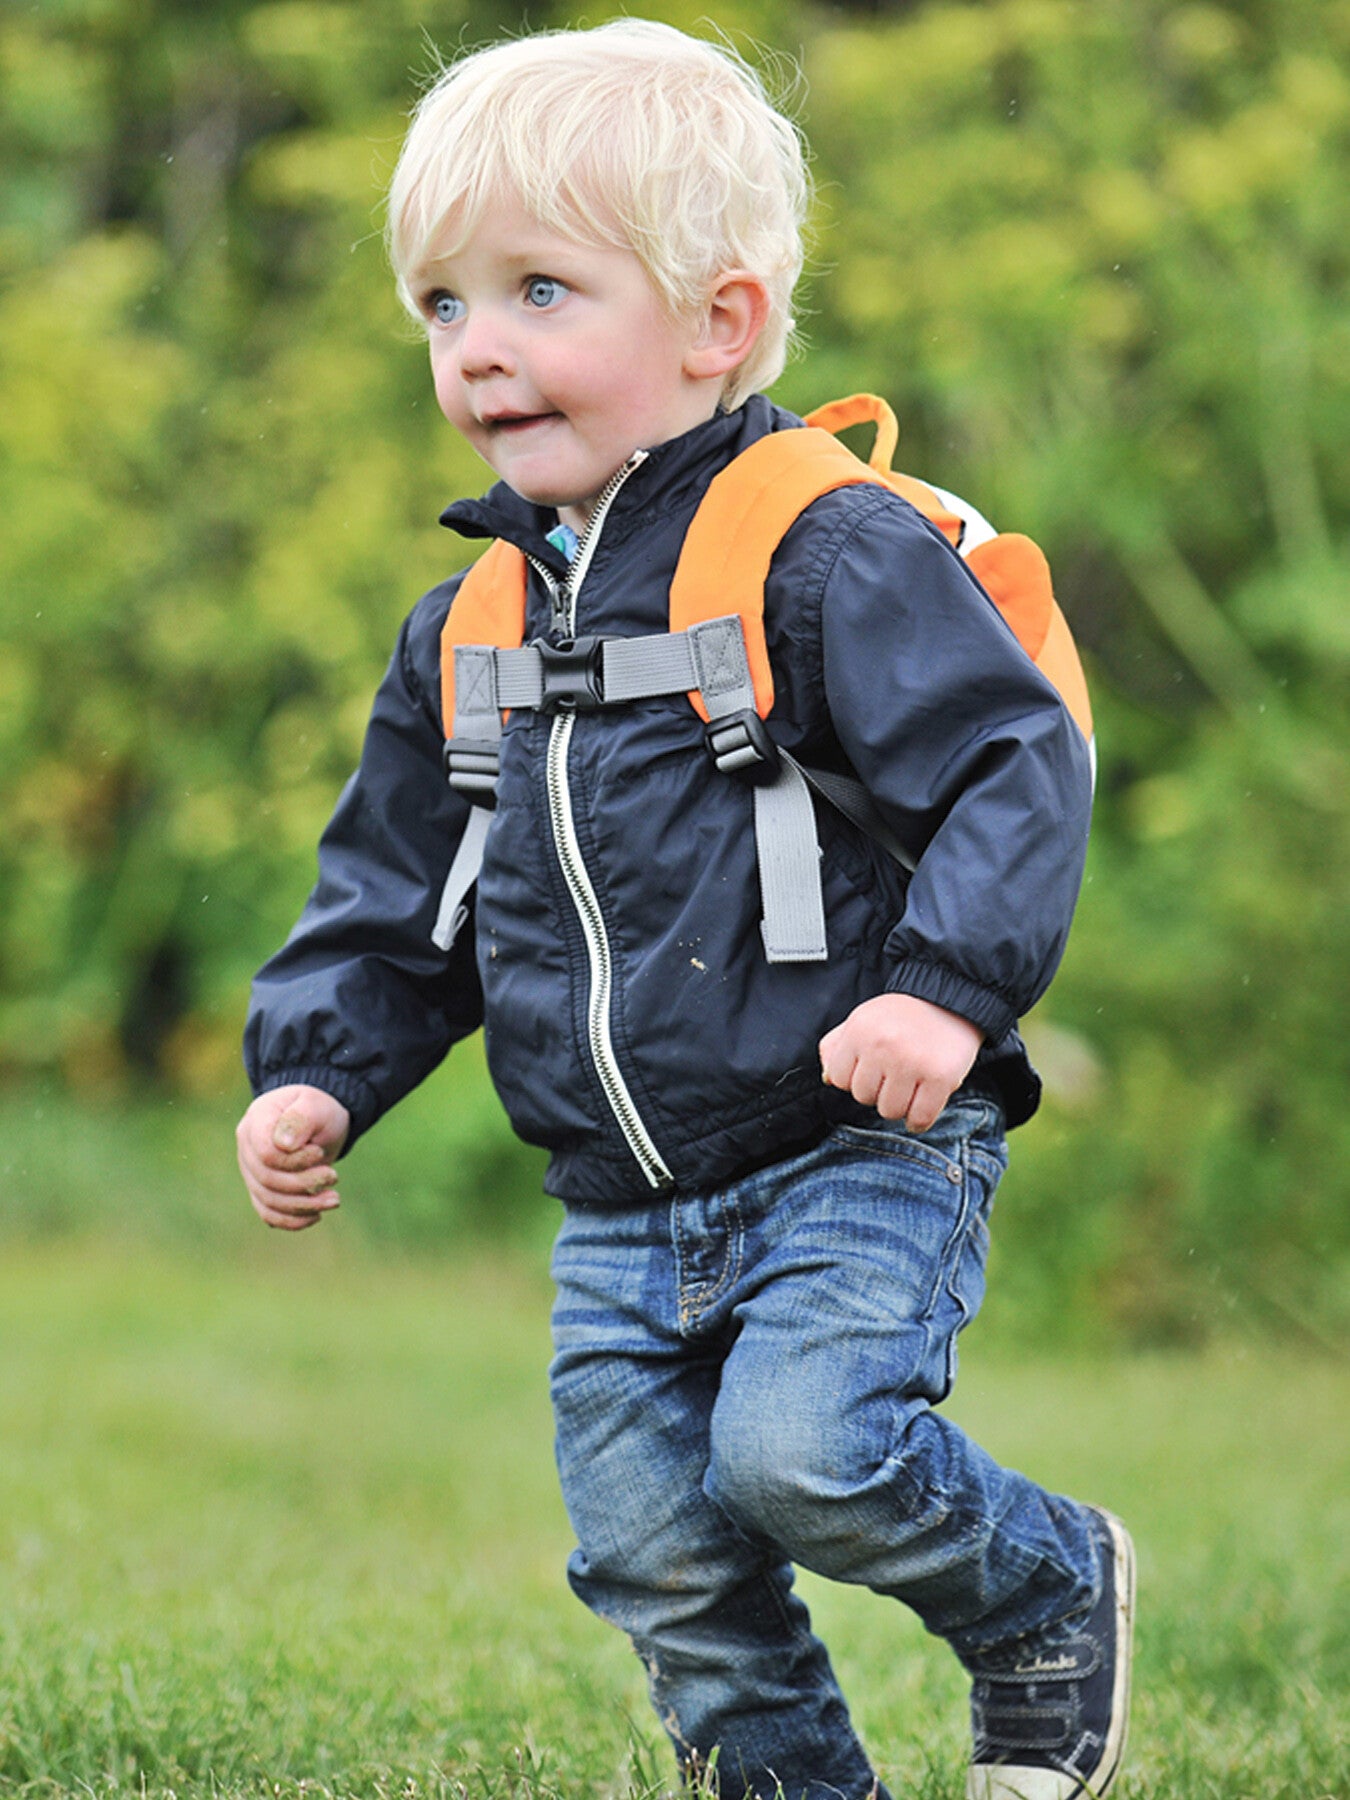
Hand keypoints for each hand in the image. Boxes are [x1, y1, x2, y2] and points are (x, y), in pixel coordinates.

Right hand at [236, 1085, 350, 1230]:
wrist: (317, 1121)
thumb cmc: (316, 1109)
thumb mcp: (314, 1105)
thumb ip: (300, 1119)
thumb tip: (284, 1144)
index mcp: (256, 1122)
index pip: (266, 1154)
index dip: (295, 1161)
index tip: (320, 1153)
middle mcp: (247, 1148)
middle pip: (267, 1180)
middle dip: (305, 1184)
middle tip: (334, 1177)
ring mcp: (251, 1171)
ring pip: (268, 1200)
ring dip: (304, 1206)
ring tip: (334, 1200)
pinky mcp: (261, 1189)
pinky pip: (269, 1213)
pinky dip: (292, 1220)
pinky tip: (316, 1216)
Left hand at [819, 994, 982, 1132]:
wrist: (950, 1000)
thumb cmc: (901, 1015)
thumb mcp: (861, 1018)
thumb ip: (836, 1045)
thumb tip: (827, 1079)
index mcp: (859, 1030)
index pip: (838, 1079)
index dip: (854, 1078)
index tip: (871, 1069)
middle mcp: (882, 1046)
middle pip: (863, 1097)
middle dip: (877, 1091)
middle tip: (894, 1075)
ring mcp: (911, 1062)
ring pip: (889, 1111)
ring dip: (899, 1105)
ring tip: (908, 1086)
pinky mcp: (940, 1077)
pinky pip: (920, 1118)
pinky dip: (918, 1120)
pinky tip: (921, 1106)